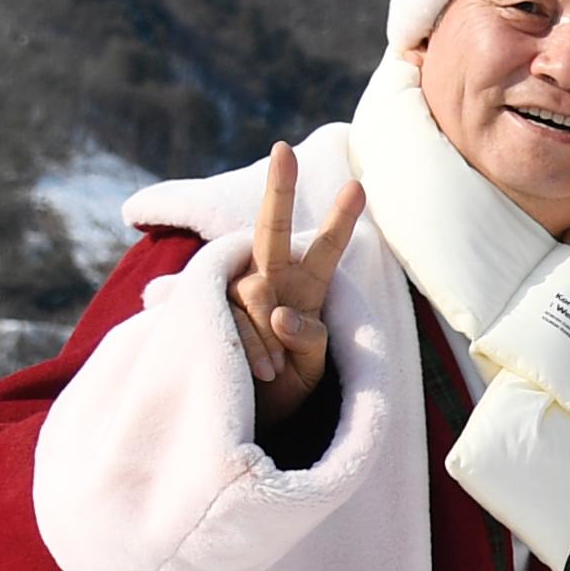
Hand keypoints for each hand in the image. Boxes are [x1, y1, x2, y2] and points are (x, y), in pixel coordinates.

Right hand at [231, 143, 362, 419]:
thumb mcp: (313, 370)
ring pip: (256, 294)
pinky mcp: (212, 314)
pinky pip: (238, 321)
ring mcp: (237, 294)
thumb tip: (279, 314)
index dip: (338, 220)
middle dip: (278, 190)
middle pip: (271, 231)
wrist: (247, 420)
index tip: (358, 185)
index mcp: (305, 289)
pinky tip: (264, 373)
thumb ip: (309, 340)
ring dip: (270, 340)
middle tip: (284, 150)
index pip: (324, 251)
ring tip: (275, 374)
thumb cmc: (287, 390)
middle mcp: (270, 280)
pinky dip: (256, 351)